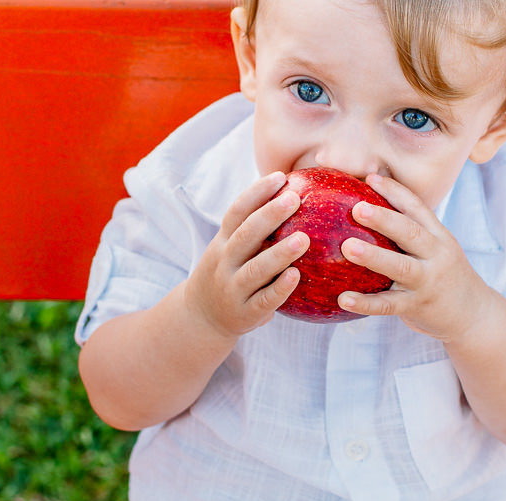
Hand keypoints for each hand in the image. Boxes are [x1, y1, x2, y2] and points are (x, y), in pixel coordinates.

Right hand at [184, 171, 308, 338]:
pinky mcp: (245, 313)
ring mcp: (233, 288)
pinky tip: (296, 276)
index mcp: (223, 242)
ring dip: (278, 253)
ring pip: (255, 269)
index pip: (237, 212)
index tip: (280, 177)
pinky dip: (279, 289)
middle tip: (294, 199)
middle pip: (245, 235)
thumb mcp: (231, 250)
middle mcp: (225, 262)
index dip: (256, 193)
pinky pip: (263, 300)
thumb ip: (254, 230)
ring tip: (303, 239)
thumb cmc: (229, 275)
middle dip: (269, 216)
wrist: (201, 318)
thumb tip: (295, 194)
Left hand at [337, 174, 495, 342]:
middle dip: (384, 219)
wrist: (474, 315)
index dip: (394, 191)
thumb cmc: (443, 277)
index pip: (417, 207)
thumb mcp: (435, 251)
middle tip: (357, 208)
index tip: (370, 178)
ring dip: (374, 256)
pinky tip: (342, 298)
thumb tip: (366, 213)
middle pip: (410, 232)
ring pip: (400, 267)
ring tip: (347, 246)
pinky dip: (365, 303)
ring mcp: (428, 281)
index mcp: (438, 236)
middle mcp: (436, 255)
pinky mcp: (418, 306)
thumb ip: (409, 235)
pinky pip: (388, 305)